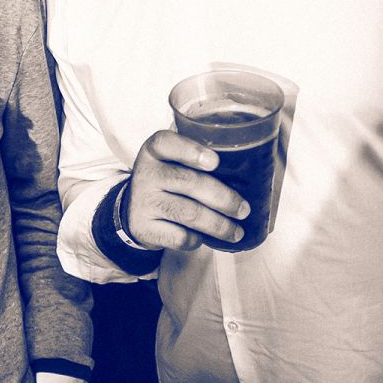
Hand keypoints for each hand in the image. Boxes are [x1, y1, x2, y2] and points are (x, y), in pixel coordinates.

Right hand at [125, 130, 248, 249]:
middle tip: (243, 210)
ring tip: (237, 231)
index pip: (166, 143)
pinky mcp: (144, 228)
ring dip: (218, 225)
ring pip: (188, 213)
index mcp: (155, 150)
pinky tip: (204, 238)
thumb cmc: (167, 181)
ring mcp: (143, 202)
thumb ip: (198, 159)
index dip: (191, 150)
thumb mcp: (173, 162)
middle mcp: (146, 174)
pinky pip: (179, 236)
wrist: (134, 210)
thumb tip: (249, 169)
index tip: (215, 162)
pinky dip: (197, 240)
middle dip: (223, 198)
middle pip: (188, 182)